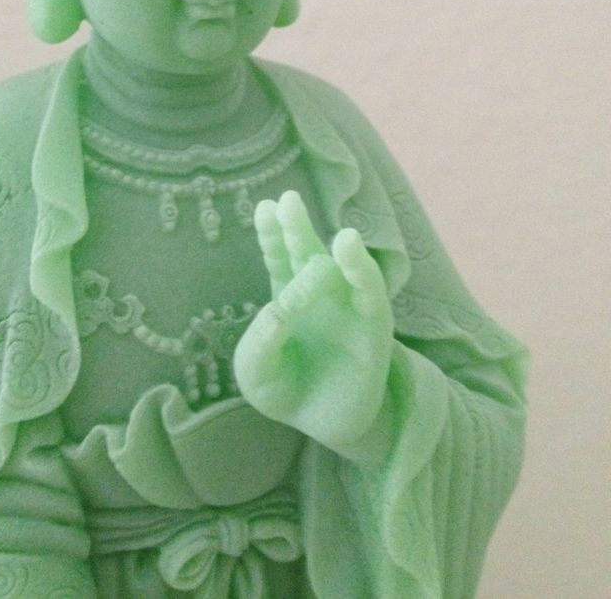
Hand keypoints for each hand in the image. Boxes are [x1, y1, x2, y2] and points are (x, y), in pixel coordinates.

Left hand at [233, 190, 393, 454]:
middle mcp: (318, 291)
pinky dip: (363, 271)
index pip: (278, 253)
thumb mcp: (256, 370)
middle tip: (288, 201)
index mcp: (286, 293)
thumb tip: (280, 310)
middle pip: (306, 250)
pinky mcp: (373, 326)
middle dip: (296, 226)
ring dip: (340, 251)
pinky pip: (370, 293)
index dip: (272, 230)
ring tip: (342, 235)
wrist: (324, 426)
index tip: (266, 207)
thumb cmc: (285, 390)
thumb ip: (261, 340)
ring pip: (343, 269)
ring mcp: (347, 305)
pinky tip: (354, 252)